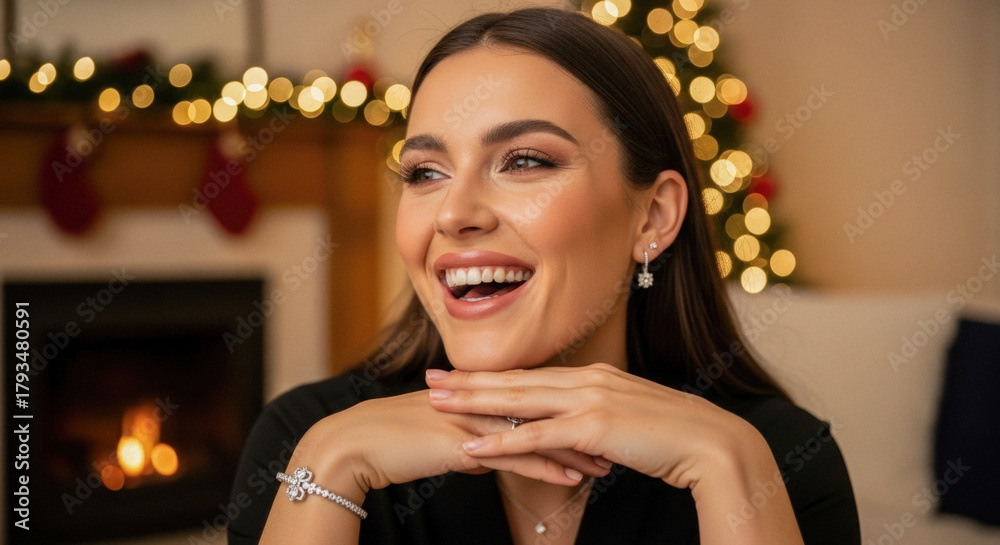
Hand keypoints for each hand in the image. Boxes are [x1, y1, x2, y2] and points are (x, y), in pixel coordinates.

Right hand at [288, 389, 610, 497]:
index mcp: (476, 393)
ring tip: (608, 464)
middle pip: (543, 410)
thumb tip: (487, 452)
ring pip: (535, 432)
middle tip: (617, 438)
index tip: (598, 421)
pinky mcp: (463, 443)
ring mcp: (473, 418)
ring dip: (575, 449)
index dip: (567, 409)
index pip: (533, 398)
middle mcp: (479, 400)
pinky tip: (572, 478)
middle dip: (582, 426)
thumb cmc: (393, 441)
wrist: (353, 445)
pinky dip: (546, 468)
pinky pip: (513, 456)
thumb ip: (467, 437)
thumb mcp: (439, 435)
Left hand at [425, 363, 761, 488]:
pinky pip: (538, 437)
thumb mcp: (631, 421)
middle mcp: (587, 381)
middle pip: (517, 381)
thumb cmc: (674, 436)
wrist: (711, 443)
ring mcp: (590, 400)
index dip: (495, 376)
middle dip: (470, 381)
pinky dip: (503, 443)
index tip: (462, 373)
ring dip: (475, 403)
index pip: (534, 376)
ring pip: (519, 402)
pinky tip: (474, 447)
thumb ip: (602, 422)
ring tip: (438, 403)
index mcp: (594, 377)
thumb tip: (583, 436)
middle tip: (430, 378)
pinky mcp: (594, 427)